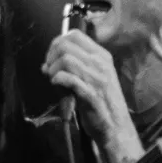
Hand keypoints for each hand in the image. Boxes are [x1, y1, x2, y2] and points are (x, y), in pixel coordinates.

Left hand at [42, 31, 141, 162]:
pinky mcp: (91, 94)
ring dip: (53, 70)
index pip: (74, 35)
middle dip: (51, 56)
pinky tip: (57, 87)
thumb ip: (73, 68)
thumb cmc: (102, 103)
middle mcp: (101, 64)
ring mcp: (97, 78)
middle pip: (66, 45)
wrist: (116, 127)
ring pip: (66, 59)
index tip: (52, 58)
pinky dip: (57, 80)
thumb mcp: (92, 79)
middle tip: (49, 70)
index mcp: (102, 56)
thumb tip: (45, 65)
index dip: (57, 43)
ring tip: (53, 80)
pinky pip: (69, 78)